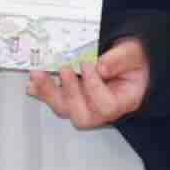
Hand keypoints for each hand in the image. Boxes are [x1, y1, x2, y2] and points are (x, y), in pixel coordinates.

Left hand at [29, 36, 155, 132]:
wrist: (130, 60)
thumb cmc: (135, 61)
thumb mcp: (135, 54)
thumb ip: (121, 59)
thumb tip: (100, 67)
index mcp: (123, 102)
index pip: (106, 106)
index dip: (94, 88)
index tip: (89, 65)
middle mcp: (102, 109)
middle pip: (81, 116)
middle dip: (68, 93)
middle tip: (64, 70)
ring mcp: (85, 104)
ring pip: (64, 109)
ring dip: (49, 92)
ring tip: (40, 75)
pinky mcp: (72, 96)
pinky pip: (54, 99)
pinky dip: (42, 91)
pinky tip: (34, 82)